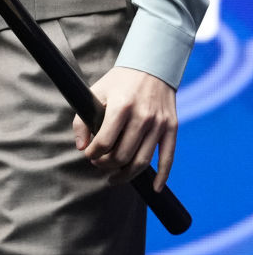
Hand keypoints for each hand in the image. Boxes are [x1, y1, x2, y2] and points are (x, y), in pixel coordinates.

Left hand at [73, 66, 177, 190]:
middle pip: (123, 155)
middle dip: (106, 165)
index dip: (94, 154)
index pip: (105, 142)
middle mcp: (142, 116)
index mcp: (121, 106)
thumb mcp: (96, 93)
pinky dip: (162, 176)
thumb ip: (83, 120)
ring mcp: (159, 123)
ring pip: (142, 161)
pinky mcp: (172, 127)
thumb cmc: (119, 81)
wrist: (152, 66)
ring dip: (126, 174)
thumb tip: (81, 148)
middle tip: (99, 164)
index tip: (89, 155)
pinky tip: (153, 188)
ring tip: (113, 176)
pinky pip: (168, 158)